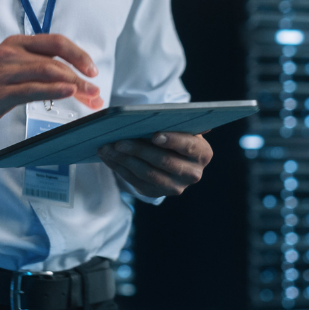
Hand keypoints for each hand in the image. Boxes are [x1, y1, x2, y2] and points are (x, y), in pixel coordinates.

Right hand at [0, 34, 101, 156]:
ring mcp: (4, 72)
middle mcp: (11, 53)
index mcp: (16, 44)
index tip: (93, 70)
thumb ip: (34, 67)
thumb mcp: (8, 68)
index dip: (79, 54)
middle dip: (81, 75)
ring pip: (48, 72)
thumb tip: (68, 77)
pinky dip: (54, 90)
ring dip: (74, 85)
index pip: (56, 42)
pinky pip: (32, 89)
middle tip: (96, 91)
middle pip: (56, 59)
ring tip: (90, 96)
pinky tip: (68, 93)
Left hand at [97, 132, 212, 197]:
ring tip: (106, 148)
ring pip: (147, 174)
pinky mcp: (157, 193)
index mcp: (202, 153)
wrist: (172, 154)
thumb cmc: (174, 132)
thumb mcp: (178, 125)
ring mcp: (175, 187)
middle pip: (164, 161)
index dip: (172, 140)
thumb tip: (147, 116)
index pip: (188, 146)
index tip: (154, 135)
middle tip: (118, 141)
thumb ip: (171, 121)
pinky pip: (136, 182)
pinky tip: (108, 157)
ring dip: (124, 160)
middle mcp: (193, 173)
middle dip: (139, 150)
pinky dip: (119, 168)